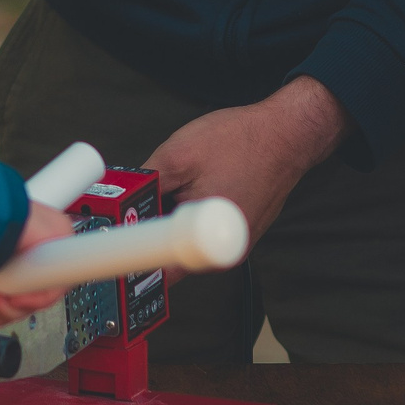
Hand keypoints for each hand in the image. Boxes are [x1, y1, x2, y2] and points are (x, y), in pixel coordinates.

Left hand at [142, 76, 350, 270]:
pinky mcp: (239, 231)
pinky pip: (204, 229)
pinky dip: (193, 211)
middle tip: (147, 197)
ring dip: (173, 217)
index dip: (132, 256)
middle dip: (152, 227)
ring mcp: (233, 243)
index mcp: (207, 243)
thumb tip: (122, 203)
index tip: (118, 243)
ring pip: (187, 239)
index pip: (157, 271)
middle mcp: (223, 253)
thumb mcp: (177, 156)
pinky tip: (197, 185)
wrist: (286, 133)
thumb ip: (145, 186)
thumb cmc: (241, 142)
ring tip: (182, 183)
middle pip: (171, 253)